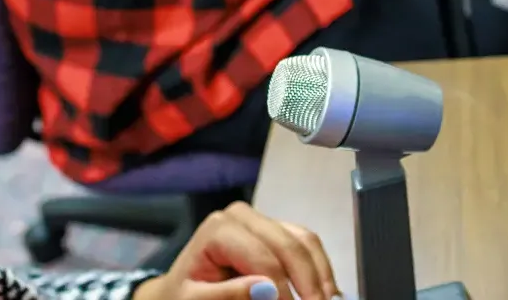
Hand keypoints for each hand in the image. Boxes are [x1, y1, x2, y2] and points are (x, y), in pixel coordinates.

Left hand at [131, 202, 341, 299]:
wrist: (182, 288)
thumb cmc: (185, 294)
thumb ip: (225, 295)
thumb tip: (265, 288)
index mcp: (219, 228)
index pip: (262, 258)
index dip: (282, 290)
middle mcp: (242, 215)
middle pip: (289, 247)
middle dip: (308, 284)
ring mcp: (262, 220)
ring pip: (305, 242)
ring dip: (320, 276)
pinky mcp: (276, 230)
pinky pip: (307, 244)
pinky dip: (319, 269)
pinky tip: (326, 293)